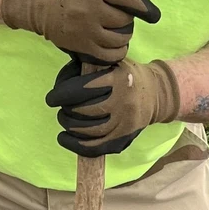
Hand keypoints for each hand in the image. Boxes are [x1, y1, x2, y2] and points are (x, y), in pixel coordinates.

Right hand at [1, 0, 159, 64]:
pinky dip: (118, 51)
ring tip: (119, 28)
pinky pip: (110, 55)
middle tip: (122, 14)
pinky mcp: (81, 47)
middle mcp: (89, 9)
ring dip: (124, 34)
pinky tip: (116, 44)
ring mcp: (85, 30)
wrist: (36, 1)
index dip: (143, 6)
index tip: (151, 12)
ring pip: (119, 38)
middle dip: (128, 17)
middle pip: (124, 19)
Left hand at [46, 55, 180, 157]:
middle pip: (84, 111)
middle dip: (66, 110)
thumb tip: (61, 81)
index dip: (62, 94)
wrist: (156, 93)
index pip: (83, 88)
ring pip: (89, 131)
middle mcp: (123, 102)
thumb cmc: (125, 75)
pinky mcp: (124, 138)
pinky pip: (96, 147)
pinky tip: (64, 138)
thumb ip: (88, 67)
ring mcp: (125, 123)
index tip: (51, 98)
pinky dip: (75, 145)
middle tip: (61, 108)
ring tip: (65, 119)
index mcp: (118, 79)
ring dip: (69, 126)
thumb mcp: (112, 62)